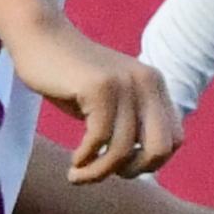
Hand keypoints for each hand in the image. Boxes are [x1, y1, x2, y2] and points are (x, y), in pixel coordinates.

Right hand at [23, 25, 181, 182]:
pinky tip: (74, 162)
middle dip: (133, 171)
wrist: (39, 37)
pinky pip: (98, 139)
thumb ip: (129, 127)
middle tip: (105, 173)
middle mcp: (146, 82)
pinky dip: (86, 158)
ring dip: (98, 172)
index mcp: (155, 85)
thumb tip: (138, 169)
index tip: (121, 166)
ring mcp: (124, 82)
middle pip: (159, 149)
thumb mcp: (110, 103)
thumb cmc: (70, 78)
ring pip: (122, 150)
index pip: (175, 140)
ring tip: (77, 175)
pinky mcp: (98, 86)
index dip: (151, 162)